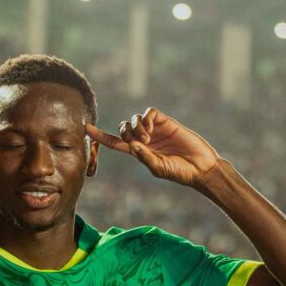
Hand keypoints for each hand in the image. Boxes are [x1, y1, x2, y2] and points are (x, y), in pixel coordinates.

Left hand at [85, 108, 218, 186]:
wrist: (200, 166)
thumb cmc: (180, 172)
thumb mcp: (158, 168)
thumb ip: (144, 157)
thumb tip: (132, 144)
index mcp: (139, 152)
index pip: (115, 143)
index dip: (100, 136)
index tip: (86, 129)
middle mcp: (145, 139)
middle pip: (123, 129)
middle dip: (125, 133)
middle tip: (139, 143)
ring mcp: (155, 129)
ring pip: (134, 119)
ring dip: (136, 127)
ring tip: (147, 138)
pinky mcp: (165, 121)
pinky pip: (148, 113)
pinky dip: (145, 119)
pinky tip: (151, 129)